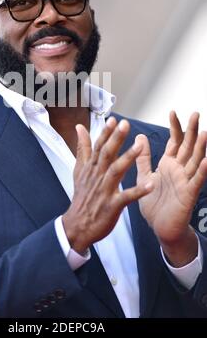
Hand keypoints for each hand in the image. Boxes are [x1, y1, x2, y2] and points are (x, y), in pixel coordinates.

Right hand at [62, 117, 152, 253]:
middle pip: (107, 154)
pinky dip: (138, 191)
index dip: (106, 132)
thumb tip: (79, 128)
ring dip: (127, 158)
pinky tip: (150, 184)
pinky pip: (127, 197)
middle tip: (125, 124)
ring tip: (139, 146)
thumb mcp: (79, 170)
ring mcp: (105, 190)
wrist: (77, 225)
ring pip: (116, 171)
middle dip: (116, 138)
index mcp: (92, 167)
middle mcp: (98, 176)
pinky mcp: (112, 205)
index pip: (99, 146)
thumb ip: (82, 148)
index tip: (114, 119)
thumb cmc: (82, 196)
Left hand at [136, 112, 206, 264]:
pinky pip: (196, 181)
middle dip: (192, 130)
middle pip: (188, 146)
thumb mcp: (145, 176)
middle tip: (196, 113)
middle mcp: (179, 170)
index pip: (174, 141)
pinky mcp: (188, 195)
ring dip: (201, 148)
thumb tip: (139, 137)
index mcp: (169, 164)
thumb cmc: (155, 203)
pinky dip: (201, 171)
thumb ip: (143, 157)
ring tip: (205, 133)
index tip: (173, 112)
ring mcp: (185, 181)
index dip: (175, 127)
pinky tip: (206, 161)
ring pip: (195, 161)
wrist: (159, 228)